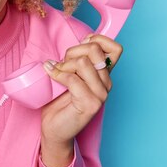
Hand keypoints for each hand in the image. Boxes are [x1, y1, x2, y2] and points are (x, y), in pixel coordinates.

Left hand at [39, 35, 122, 166]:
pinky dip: (57, 74)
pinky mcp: (90, 104)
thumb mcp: (70, 71)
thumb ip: (78, 58)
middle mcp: (106, 83)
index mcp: (104, 73)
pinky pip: (72, 79)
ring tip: (56, 73)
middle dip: (73, 51)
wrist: (54, 128)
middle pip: (94, 50)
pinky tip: (51, 75)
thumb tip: (84, 38)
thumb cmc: (60, 99)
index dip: (97, 40)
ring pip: (83, 63)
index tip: (80, 46)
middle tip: (62, 63)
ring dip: (64, 65)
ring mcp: (101, 94)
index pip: (115, 48)